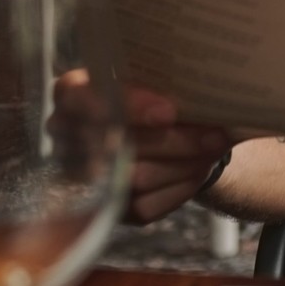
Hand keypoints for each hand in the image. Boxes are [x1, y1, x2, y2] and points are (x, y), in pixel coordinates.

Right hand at [55, 74, 230, 223]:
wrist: (164, 129)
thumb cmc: (156, 93)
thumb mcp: (157, 78)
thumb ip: (165, 83)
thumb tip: (204, 97)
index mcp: (74, 93)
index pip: (83, 99)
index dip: (128, 107)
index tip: (169, 112)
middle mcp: (68, 138)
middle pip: (119, 145)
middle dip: (174, 140)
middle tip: (216, 133)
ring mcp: (85, 176)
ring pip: (136, 178)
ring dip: (184, 163)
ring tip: (215, 146)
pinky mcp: (109, 207)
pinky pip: (146, 205)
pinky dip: (181, 186)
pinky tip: (199, 168)